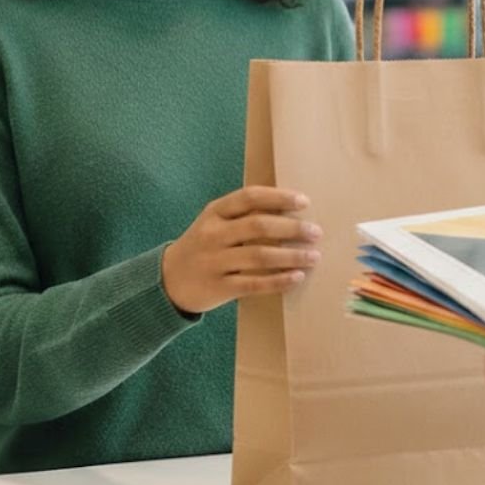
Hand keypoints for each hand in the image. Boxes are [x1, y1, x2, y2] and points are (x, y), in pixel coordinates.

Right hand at [162, 186, 320, 314]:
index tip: (304, 202)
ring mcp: (215, 262)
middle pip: (259, 226)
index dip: (279, 197)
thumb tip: (290, 209)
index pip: (250, 197)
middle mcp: (213, 234)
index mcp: (214, 212)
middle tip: (316, 232)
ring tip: (314, 256)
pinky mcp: (219, 287)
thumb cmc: (203, 245)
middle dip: (292, 228)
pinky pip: (255, 284)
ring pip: (260, 256)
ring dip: (291, 256)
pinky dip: (279, 281)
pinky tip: (297, 277)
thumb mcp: (214, 222)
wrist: (168, 280)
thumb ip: (244, 214)